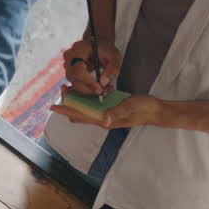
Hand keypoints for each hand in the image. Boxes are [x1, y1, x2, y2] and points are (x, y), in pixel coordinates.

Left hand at [49, 85, 165, 128]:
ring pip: (85, 108)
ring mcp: (106, 113)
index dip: (66, 110)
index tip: (53, 105)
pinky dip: (86, 98)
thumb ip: (117, 113)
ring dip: (76, 100)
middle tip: (63, 88)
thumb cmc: (144, 108)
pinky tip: (84, 90)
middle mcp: (103, 118)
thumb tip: (103, 120)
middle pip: (79, 113)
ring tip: (68, 88)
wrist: (156, 110)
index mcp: (105, 120)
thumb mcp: (130, 107)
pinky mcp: (111, 108)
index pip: (80, 116)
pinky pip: (94, 104)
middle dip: (68, 103)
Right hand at [62, 37, 120, 96]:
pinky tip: (98, 88)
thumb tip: (103, 83)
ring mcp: (67, 66)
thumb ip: (111, 69)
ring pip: (74, 84)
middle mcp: (68, 58)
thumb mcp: (114, 56)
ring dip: (88, 90)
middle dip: (88, 89)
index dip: (87, 81)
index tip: (100, 88)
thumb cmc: (105, 48)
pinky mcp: (70, 73)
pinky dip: (87, 89)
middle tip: (103, 93)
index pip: (78, 69)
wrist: (97, 43)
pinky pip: (76, 84)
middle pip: (74, 79)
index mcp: (77, 50)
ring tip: (104, 90)